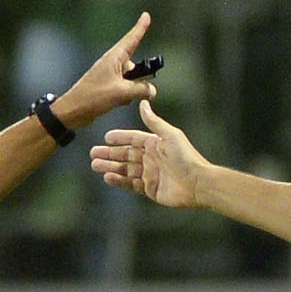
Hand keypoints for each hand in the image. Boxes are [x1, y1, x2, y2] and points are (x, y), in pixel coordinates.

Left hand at [57, 12, 156, 125]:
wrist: (73, 111)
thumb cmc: (93, 97)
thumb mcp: (122, 93)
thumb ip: (141, 89)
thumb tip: (152, 90)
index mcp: (114, 58)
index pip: (131, 39)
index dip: (140, 28)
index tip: (146, 15)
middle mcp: (112, 64)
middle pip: (135, 65)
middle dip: (140, 77)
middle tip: (139, 88)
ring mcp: (110, 75)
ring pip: (131, 79)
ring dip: (132, 90)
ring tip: (121, 98)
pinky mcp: (108, 87)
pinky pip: (125, 88)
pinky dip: (126, 95)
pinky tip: (118, 103)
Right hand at [92, 101, 208, 209]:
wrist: (197, 184)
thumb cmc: (186, 157)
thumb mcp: (170, 135)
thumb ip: (154, 122)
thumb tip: (143, 102)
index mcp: (155, 144)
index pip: (133, 139)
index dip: (120, 138)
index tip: (105, 137)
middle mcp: (151, 158)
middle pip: (126, 155)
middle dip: (110, 154)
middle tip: (93, 153)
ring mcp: (150, 174)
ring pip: (125, 169)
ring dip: (110, 166)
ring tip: (95, 165)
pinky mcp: (150, 189)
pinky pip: (130, 184)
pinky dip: (119, 180)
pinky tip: (108, 177)